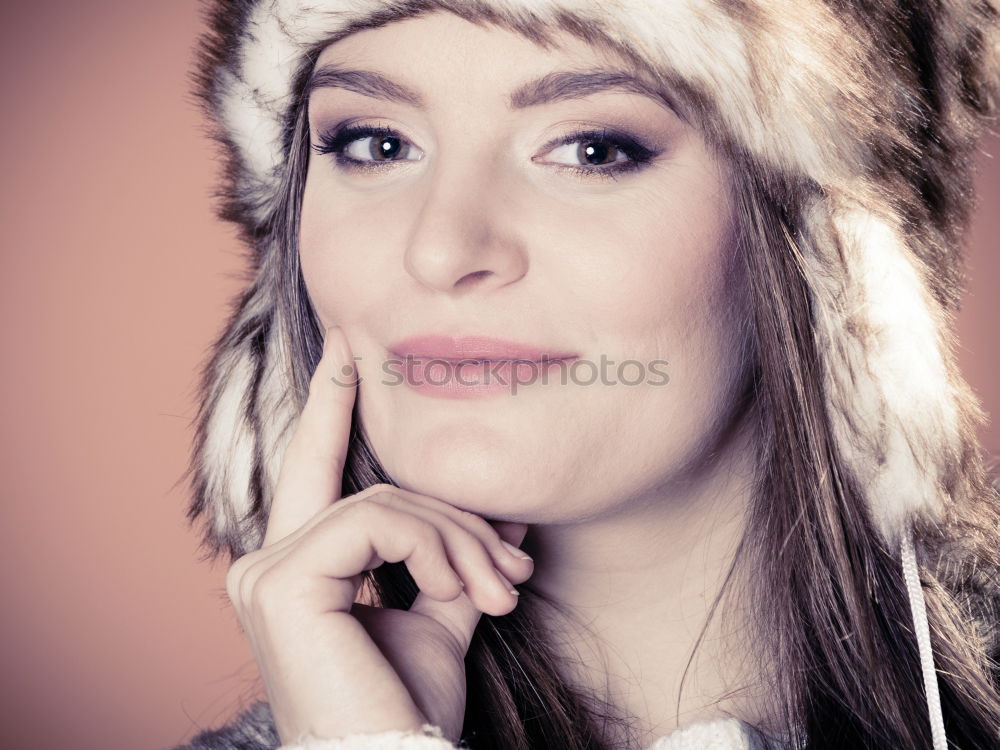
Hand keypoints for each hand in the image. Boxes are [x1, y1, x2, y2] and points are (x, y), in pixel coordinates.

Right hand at [224, 326, 534, 743]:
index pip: (317, 469)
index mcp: (297, 569)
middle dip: (449, 512)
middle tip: (513, 563)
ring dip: (457, 542)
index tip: (349, 343)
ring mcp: (266, 572)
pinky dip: (432, 548)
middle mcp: (266, 563)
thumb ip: (454, 556)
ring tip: (498, 592)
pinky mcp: (284, 582)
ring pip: (382, 503)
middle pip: (371, 488)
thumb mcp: (440, 615)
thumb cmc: (410, 707)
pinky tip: (459, 592)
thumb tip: (506, 512)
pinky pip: (376, 523)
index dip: (331, 403)